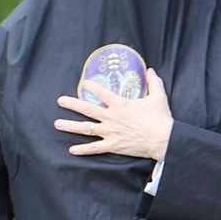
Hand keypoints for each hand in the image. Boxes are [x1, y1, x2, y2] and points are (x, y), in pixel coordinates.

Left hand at [55, 67, 172, 160]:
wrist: (163, 139)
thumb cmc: (160, 118)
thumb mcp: (158, 96)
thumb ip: (154, 82)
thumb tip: (151, 70)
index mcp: (121, 104)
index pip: (102, 92)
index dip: (92, 86)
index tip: (83, 83)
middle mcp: (111, 117)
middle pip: (87, 109)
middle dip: (72, 104)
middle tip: (60, 101)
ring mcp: (110, 132)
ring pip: (86, 128)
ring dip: (70, 126)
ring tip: (57, 124)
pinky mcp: (113, 146)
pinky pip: (95, 148)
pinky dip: (83, 149)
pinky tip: (72, 150)